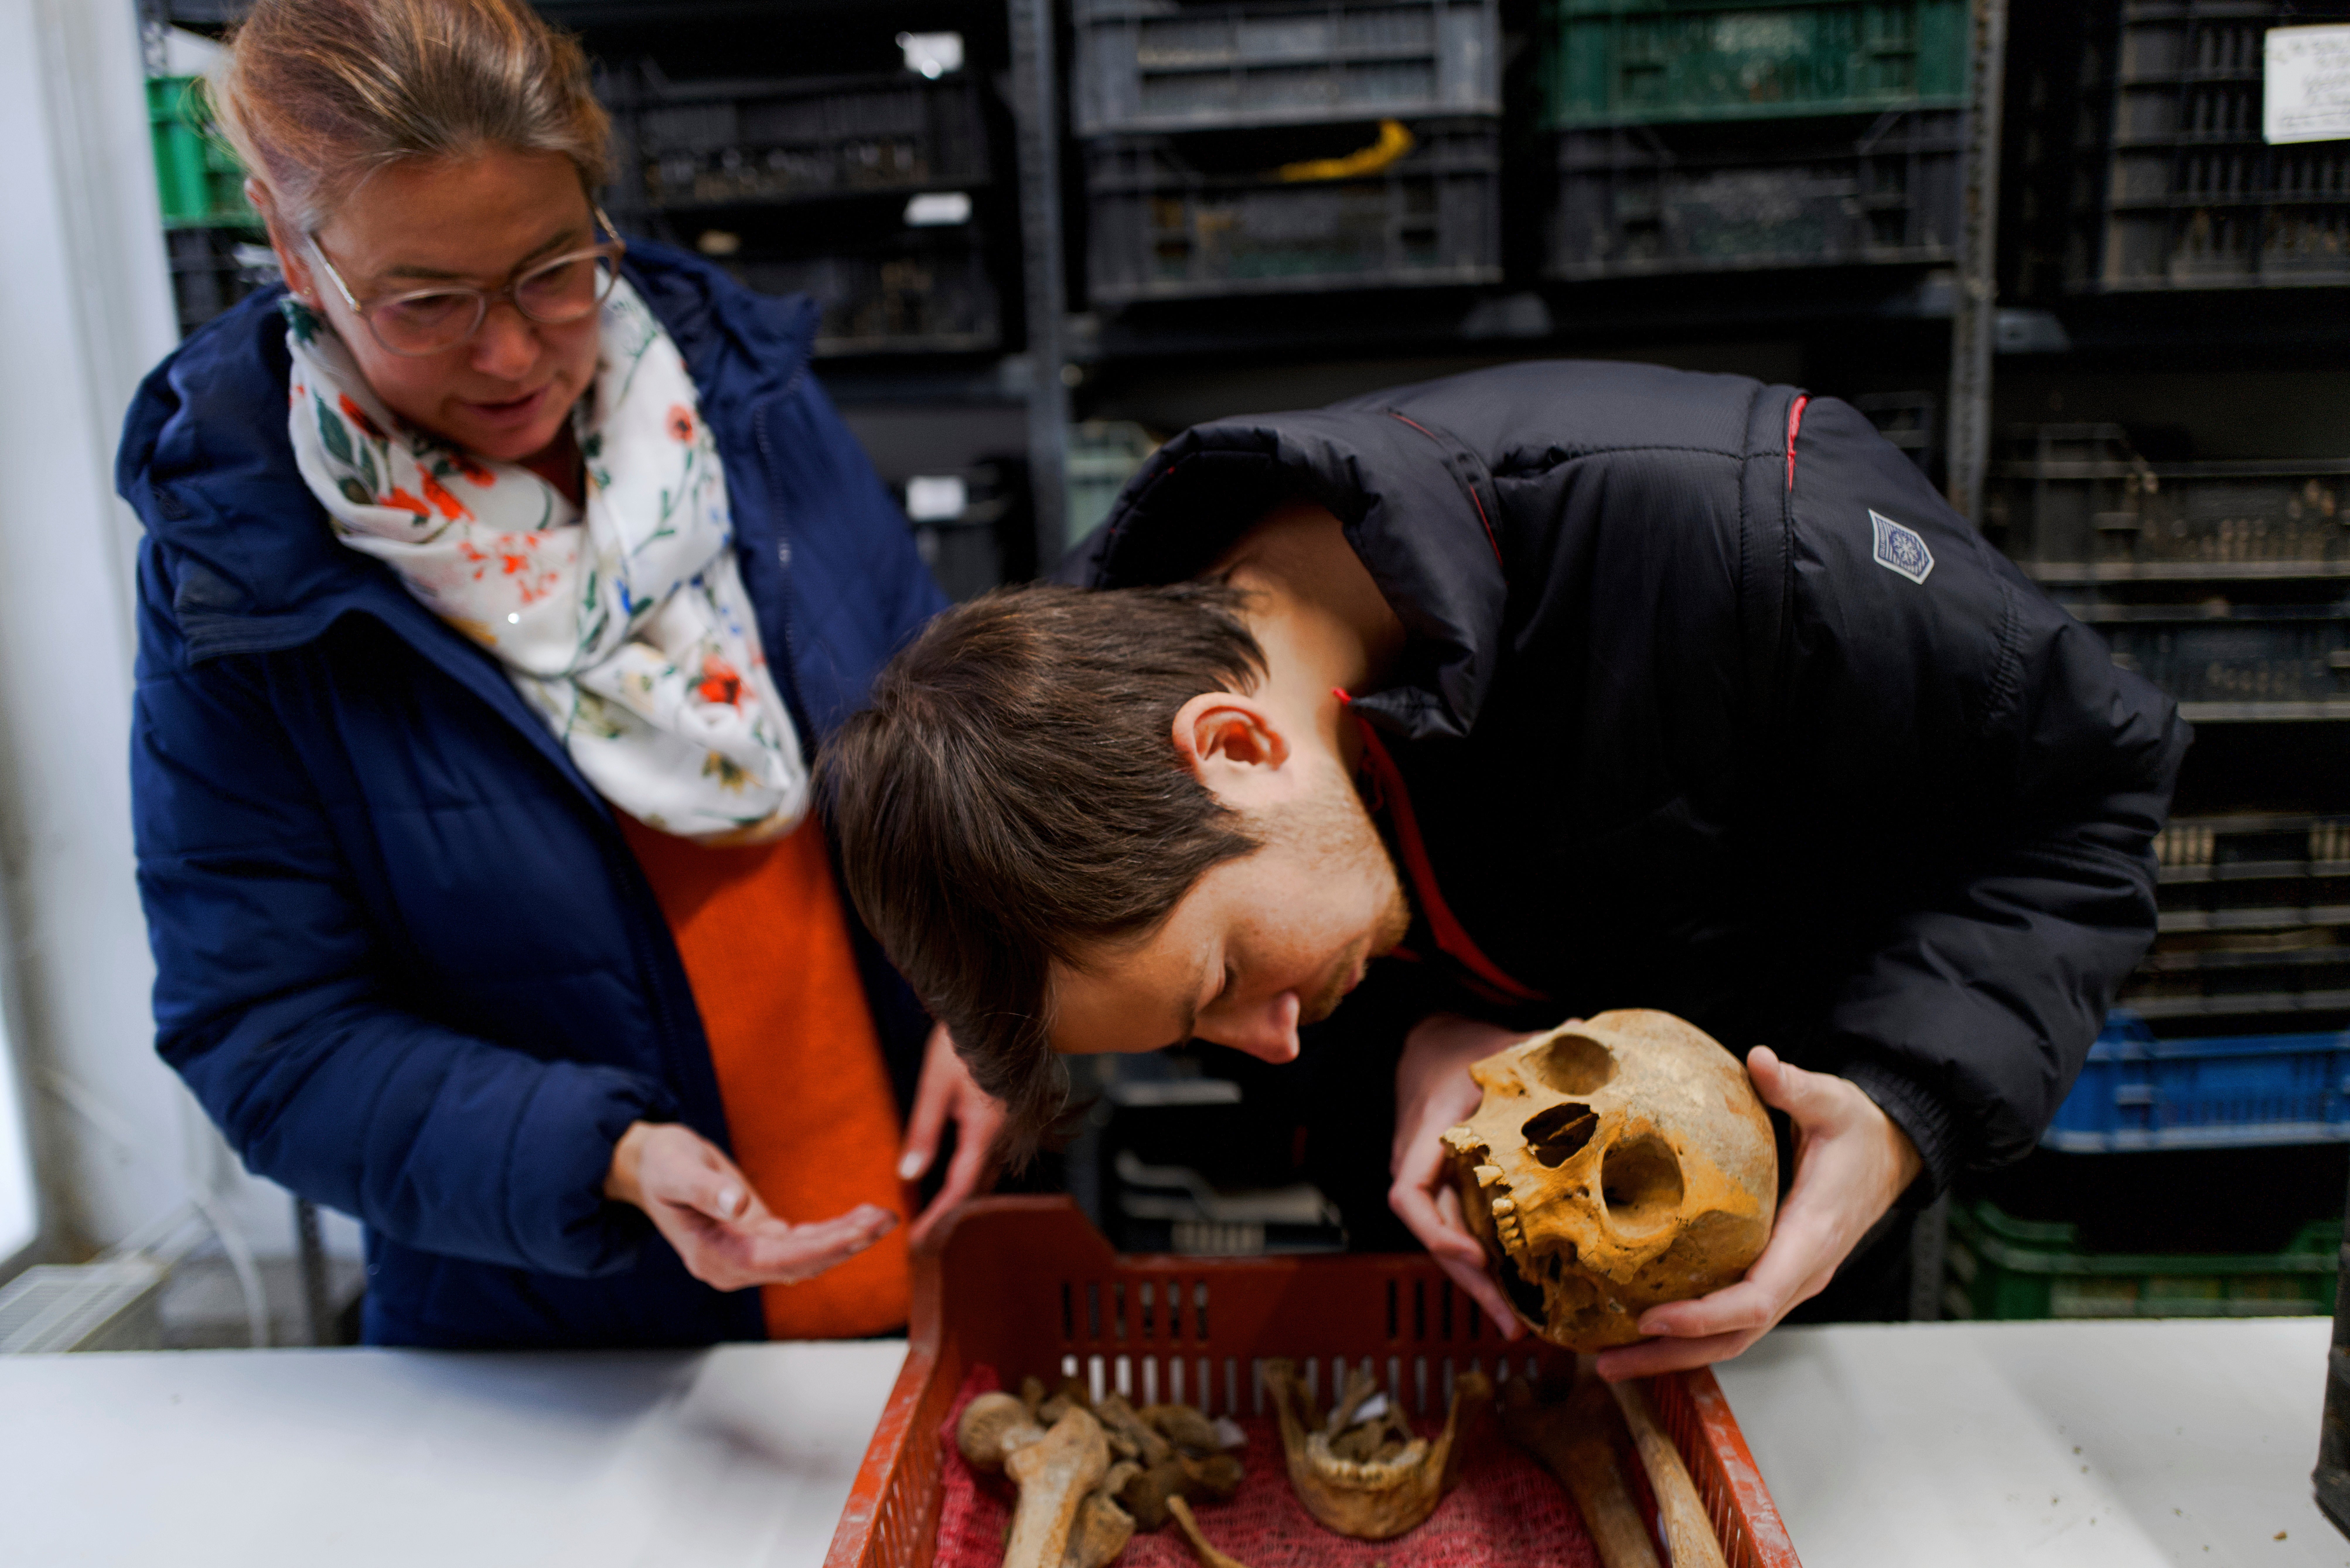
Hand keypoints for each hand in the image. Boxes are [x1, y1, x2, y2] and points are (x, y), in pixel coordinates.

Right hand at [604, 1121, 896, 1291]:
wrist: (650, 1166)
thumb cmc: (660, 1165)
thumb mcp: (675, 1169)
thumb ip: (705, 1189)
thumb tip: (736, 1206)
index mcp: (712, 1257)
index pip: (776, 1261)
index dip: (821, 1248)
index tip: (859, 1233)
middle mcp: (732, 1266)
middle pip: (799, 1263)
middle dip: (844, 1244)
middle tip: (886, 1219)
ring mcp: (746, 1256)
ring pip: (806, 1257)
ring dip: (845, 1239)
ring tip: (883, 1216)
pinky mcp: (758, 1241)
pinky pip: (802, 1244)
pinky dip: (832, 1233)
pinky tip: (860, 1219)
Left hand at [898, 1022, 1006, 1249]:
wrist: (1000, 1009)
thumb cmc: (964, 1041)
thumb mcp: (934, 1085)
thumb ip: (923, 1132)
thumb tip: (907, 1175)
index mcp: (985, 1129)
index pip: (962, 1187)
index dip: (942, 1217)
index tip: (920, 1239)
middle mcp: (1004, 1133)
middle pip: (979, 1187)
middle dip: (952, 1215)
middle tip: (925, 1237)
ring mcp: (1010, 1126)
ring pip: (988, 1174)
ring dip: (964, 1197)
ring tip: (936, 1216)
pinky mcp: (1008, 1117)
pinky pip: (993, 1157)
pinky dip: (975, 1176)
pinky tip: (957, 1179)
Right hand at [1387, 1012, 1548, 1338]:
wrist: (1429, 1042)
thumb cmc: (1466, 1045)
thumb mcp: (1501, 1044)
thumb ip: (1541, 1045)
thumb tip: (1587, 1035)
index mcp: (1427, 1132)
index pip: (1410, 1194)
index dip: (1438, 1231)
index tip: (1476, 1257)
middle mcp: (1420, 1164)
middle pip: (1433, 1236)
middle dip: (1469, 1282)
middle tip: (1511, 1324)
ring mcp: (1433, 1181)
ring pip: (1447, 1243)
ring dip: (1478, 1286)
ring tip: (1518, 1327)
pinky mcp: (1448, 1190)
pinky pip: (1461, 1233)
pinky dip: (1485, 1265)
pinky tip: (1518, 1292)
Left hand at [1594, 1045, 1922, 1380]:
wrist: (1889, 1154)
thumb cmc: (1857, 1130)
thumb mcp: (1832, 1101)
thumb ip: (1795, 1086)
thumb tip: (1760, 1060)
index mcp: (1811, 1238)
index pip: (1757, 1298)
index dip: (1704, 1315)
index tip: (1651, 1316)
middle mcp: (1801, 1273)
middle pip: (1734, 1335)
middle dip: (1671, 1353)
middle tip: (1605, 1361)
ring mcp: (1789, 1281)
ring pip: (1731, 1337)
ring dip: (1673, 1353)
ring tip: (1609, 1358)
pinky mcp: (1775, 1276)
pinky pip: (1732, 1318)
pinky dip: (1689, 1332)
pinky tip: (1641, 1329)